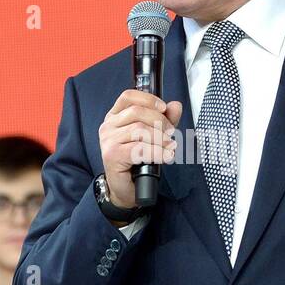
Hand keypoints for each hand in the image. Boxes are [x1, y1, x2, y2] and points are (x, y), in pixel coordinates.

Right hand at [99, 90, 182, 208]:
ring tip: (170, 147)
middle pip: (137, 112)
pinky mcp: (112, 155)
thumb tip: (175, 106)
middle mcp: (108, 126)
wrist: (125, 188)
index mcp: (115, 117)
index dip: (148, 99)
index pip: (128, 97)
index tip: (164, 108)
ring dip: (160, 139)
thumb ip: (164, 120)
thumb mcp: (153, 136)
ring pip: (139, 130)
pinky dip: (157, 152)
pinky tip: (166, 156)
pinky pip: (139, 149)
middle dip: (159, 121)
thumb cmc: (136, 161)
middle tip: (171, 133)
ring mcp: (108, 140)